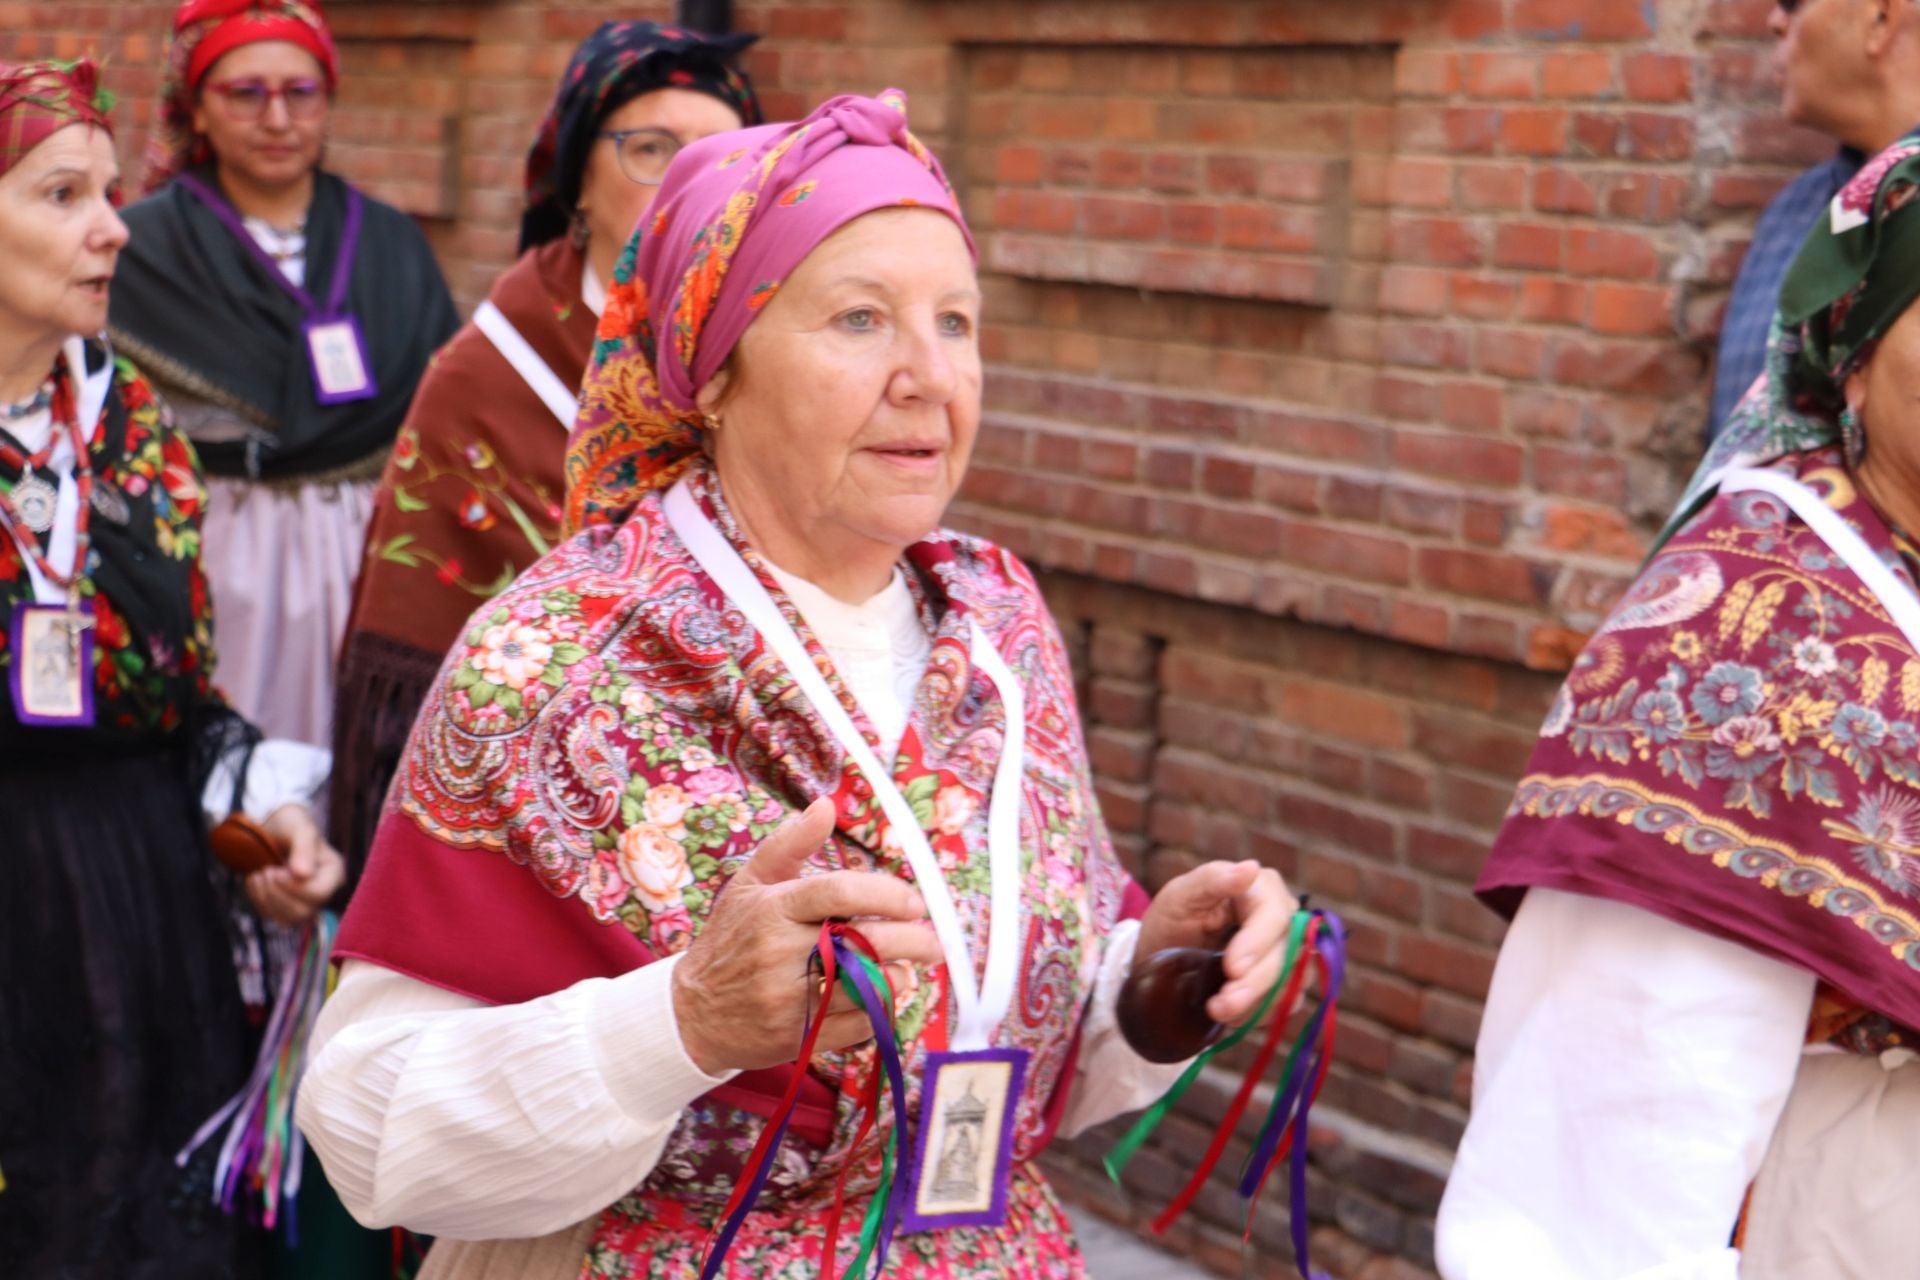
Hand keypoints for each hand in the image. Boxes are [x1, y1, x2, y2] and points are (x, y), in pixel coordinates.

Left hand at [243, 804, 347, 926]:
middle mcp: (324, 890)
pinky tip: (255, 880)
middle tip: (266, 871)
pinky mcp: (287, 906)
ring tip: (258, 874)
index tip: (275, 870)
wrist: (273, 827)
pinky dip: (259, 899)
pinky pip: (273, 916)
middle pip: (303, 911)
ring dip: (266, 898)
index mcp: (333, 872)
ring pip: (288, 919)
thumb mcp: (299, 829)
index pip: (319, 894)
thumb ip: (304, 848)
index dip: (294, 887)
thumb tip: (303, 874)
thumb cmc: (290, 824)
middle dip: (277, 894)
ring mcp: (306, 901)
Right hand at [671, 798, 945, 1074]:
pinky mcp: (796, 1038)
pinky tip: (879, 999)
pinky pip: (856, 1028)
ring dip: (897, 979)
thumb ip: (790, 845)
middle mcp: (780, 953)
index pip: (838, 892)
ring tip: (907, 970)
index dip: (885, 893)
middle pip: (862, 943)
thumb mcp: (749, 884)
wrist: (691, 1013)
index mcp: (774, 909)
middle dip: (911, 941)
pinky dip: (877, 1013)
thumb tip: (825, 806)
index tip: (913, 902)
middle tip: (935, 941)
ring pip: (864, 989)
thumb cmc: (730, 940)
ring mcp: (787, 1000)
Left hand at [1135, 860, 1297, 1027]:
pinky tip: (1230, 1014)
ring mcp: (1290, 951)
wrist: (1166, 963)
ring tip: (1217, 1010)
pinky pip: (1289, 1002)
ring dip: (1256, 1003)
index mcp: (1261, 888)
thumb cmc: (1172, 922)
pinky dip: (1259, 1013)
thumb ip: (1212, 880)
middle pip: (1289, 952)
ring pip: (1293, 981)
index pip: (1275, 915)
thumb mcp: (1179, 897)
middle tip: (1219, 1005)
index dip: (1258, 943)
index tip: (1232, 969)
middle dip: (1254, 984)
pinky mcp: (1288, 981)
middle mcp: (1284, 918)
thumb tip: (1251, 868)